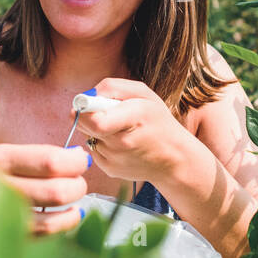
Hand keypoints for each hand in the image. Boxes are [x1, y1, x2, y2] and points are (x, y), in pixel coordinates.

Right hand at [0, 143, 89, 249]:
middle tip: (79, 185)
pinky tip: (64, 221)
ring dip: (72, 213)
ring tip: (75, 206)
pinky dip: (59, 230)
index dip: (76, 162)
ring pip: (51, 220)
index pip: (50, 161)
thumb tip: (73, 157)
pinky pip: (38, 239)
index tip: (81, 162)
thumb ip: (29, 158)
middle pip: (56, 191)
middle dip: (78, 187)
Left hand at [73, 78, 197, 185]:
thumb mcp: (143, 93)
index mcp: (134, 118)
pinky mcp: (109, 169)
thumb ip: (113, 87)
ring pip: (88, 136)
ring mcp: (114, 159)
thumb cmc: (158, 121)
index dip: (84, 110)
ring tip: (118, 128)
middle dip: (88, 114)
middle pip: (85, 126)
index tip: (86, 102)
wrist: (173, 158)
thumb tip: (87, 95)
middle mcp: (121, 143)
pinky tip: (119, 142)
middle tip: (105, 111)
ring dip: (96, 128)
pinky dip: (101, 142)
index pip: (95, 121)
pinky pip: (93, 149)